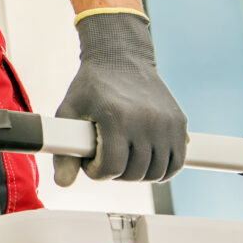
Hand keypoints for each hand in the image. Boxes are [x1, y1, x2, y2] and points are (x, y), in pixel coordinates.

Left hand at [53, 11, 187, 183]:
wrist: (121, 58)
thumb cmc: (90, 87)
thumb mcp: (68, 112)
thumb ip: (63, 150)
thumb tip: (62, 184)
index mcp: (116, 118)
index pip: (112, 167)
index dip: (97, 172)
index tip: (91, 162)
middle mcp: (146, 121)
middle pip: (134, 173)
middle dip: (115, 173)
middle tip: (105, 158)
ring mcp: (166, 123)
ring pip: (157, 173)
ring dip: (138, 174)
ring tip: (123, 159)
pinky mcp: (180, 124)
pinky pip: (177, 163)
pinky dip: (163, 170)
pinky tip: (145, 162)